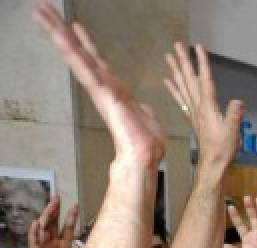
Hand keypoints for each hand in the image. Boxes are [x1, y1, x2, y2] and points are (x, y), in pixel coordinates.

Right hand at [28, 195, 78, 247]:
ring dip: (46, 216)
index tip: (76, 204)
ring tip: (50, 205)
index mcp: (63, 246)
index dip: (70, 216)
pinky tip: (36, 223)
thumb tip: (107, 246)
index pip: (66, 227)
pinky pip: (34, 244)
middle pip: (52, 223)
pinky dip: (34, 233)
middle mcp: (53, 245)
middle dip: (54, 209)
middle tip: (57, 195)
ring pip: (43, 229)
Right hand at [36, 4, 164, 167]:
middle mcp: (103, 84)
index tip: (74, 24)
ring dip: (58, 33)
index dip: (85, 42)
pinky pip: (85, 68)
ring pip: (76, 55)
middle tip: (42, 8)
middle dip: (60, 30)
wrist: (145, 155)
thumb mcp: (146, 118)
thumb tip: (142, 108)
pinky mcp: (102, 93)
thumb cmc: (146, 141)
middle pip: (79, 51)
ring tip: (41, 12)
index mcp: (114, 88)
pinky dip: (72, 52)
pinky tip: (61, 36)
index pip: (95, 59)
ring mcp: (100, 88)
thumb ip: (142, 110)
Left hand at [163, 42, 242, 169]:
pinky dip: (173, 88)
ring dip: (175, 70)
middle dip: (184, 61)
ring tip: (168, 56)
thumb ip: (234, 115)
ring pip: (182, 86)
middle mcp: (198, 106)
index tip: (198, 47)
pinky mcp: (193, 118)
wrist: (212, 164)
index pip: (205, 80)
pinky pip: (180, 99)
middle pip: (189, 79)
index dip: (202, 63)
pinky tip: (167, 81)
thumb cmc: (223, 148)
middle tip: (177, 45)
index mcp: (207, 106)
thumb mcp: (233, 131)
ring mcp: (194, 111)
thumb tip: (238, 102)